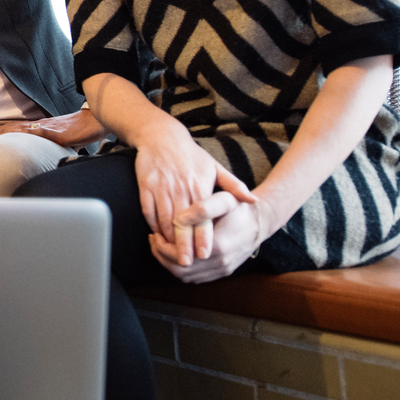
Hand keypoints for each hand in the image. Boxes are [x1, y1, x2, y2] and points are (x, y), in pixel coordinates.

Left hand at [0, 108, 108, 148]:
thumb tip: (45, 159)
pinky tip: (17, 137)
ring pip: (21, 129)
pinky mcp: (57, 132)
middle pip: (12, 128)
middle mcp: (40, 126)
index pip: (15, 130)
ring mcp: (47, 128)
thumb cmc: (80, 131)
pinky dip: (27, 134)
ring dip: (4, 133)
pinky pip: (40, 132)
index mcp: (40, 129)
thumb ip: (52, 147)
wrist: (96, 120)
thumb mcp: (62, 141)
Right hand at [133, 121, 255, 262]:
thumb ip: (234, 186)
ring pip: (163, 219)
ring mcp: (161, 187)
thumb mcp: (215, 167)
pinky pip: (148, 210)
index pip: (202, 217)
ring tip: (173, 253)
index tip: (205, 254)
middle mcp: (180, 188)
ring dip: (167, 238)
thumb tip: (253, 200)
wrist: (161, 136)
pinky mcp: (146, 186)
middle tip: (186, 263)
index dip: (202, 237)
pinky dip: (152, 225)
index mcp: (199, 186)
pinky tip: (158, 235)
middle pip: (181, 223)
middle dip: (183, 244)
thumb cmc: (190, 155)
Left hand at [150, 192, 264, 281]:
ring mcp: (222, 270)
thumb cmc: (239, 209)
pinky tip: (176, 254)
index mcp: (217, 246)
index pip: (179, 257)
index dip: (162, 247)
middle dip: (162, 257)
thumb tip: (180, 219)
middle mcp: (220, 263)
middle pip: (180, 271)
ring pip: (187, 277)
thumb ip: (203, 208)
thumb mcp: (224, 200)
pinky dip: (182, 269)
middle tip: (154, 241)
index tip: (155, 234)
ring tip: (161, 246)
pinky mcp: (223, 272)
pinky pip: (197, 278)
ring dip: (170, 264)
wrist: (260, 222)